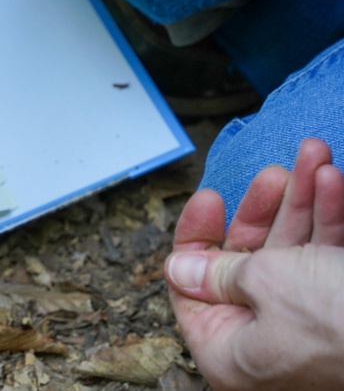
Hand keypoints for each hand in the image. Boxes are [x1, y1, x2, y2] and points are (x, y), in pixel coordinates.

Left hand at [166, 138, 343, 389]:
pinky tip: (333, 177)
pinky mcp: (340, 306)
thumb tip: (178, 269)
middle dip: (266, 208)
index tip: (211, 197)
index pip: (192, 288)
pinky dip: (329, 217)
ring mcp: (305, 326)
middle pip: (247, 261)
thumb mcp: (264, 281)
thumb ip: (218, 269)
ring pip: (292, 251)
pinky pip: (325, 257)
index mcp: (230, 351)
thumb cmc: (337, 320)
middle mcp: (264, 341)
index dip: (199, 237)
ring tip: (315, 153)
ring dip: (304, 201)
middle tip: (273, 173)